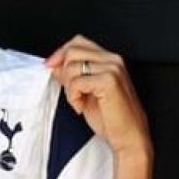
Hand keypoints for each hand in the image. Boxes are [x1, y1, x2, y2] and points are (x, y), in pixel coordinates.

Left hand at [44, 34, 152, 157]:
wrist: (128, 137)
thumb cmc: (111, 118)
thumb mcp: (85, 91)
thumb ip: (71, 75)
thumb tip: (53, 64)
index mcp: (109, 59)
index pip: (78, 42)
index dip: (60, 52)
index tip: (50, 65)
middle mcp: (113, 60)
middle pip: (72, 51)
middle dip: (64, 73)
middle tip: (72, 93)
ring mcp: (113, 68)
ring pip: (72, 67)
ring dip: (69, 89)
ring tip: (79, 102)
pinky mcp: (109, 81)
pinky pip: (76, 82)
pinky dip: (73, 97)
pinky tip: (82, 107)